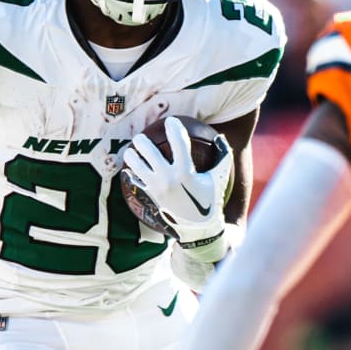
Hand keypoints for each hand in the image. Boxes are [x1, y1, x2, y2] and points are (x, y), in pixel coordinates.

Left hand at [122, 117, 232, 261]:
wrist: (199, 229)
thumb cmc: (210, 201)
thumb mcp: (220, 179)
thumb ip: (223, 157)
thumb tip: (221, 137)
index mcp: (186, 172)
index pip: (178, 143)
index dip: (174, 128)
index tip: (172, 121)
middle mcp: (168, 178)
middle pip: (148, 152)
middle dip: (142, 141)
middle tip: (142, 136)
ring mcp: (157, 188)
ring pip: (136, 166)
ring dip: (132, 156)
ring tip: (131, 150)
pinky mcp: (150, 197)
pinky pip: (135, 182)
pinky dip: (130, 175)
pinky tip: (128, 169)